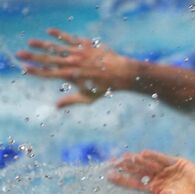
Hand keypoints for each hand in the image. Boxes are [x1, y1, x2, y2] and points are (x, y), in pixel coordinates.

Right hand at [16, 28, 133, 107]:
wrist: (121, 73)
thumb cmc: (105, 88)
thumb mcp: (88, 98)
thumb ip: (71, 101)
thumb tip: (55, 106)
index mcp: (70, 76)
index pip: (48, 73)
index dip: (36, 71)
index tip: (25, 68)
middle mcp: (72, 63)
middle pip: (48, 59)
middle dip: (32, 57)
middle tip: (19, 54)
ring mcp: (78, 53)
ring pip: (56, 47)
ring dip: (41, 44)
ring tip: (30, 42)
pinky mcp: (85, 45)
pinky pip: (70, 38)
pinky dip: (59, 35)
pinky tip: (49, 31)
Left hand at [108, 150, 194, 193]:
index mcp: (155, 189)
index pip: (134, 183)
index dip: (122, 179)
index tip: (108, 175)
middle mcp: (159, 178)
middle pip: (139, 170)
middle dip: (126, 167)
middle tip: (113, 163)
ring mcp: (168, 169)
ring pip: (149, 163)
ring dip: (138, 160)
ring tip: (126, 158)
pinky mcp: (177, 162)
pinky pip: (163, 158)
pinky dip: (153, 156)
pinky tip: (143, 154)